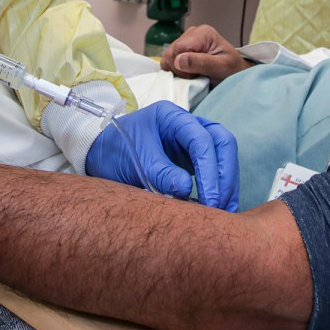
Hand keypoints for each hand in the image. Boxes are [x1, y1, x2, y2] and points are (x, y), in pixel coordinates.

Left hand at [85, 101, 238, 211]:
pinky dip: (220, 187)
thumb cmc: (116, 151)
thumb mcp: (136, 161)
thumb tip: (185, 189)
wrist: (102, 155)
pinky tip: (220, 207)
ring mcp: (193, 140)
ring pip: (223, 156)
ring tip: (224, 212)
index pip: (202, 140)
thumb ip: (160, 173)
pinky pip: (215, 169)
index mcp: (172, 117)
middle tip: (219, 206)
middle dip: (224, 176)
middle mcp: (188, 124)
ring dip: (226, 184)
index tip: (210, 199)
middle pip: (222, 143)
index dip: (209, 170)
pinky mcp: (193, 158)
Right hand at [159, 24, 250, 83]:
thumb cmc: (233, 70)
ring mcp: (186, 40)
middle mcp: (193, 33)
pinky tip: (189, 72)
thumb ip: (201, 62)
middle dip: (180, 69)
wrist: (236, 73)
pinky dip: (176, 69)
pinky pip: (169, 60)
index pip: (178, 48)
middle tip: (196, 75)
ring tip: (194, 74)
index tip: (196, 74)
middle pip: (170, 52)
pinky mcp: (182, 49)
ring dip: (178, 70)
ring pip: (167, 56)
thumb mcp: (221, 67)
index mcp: (203, 33)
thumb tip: (180, 60)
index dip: (182, 65)